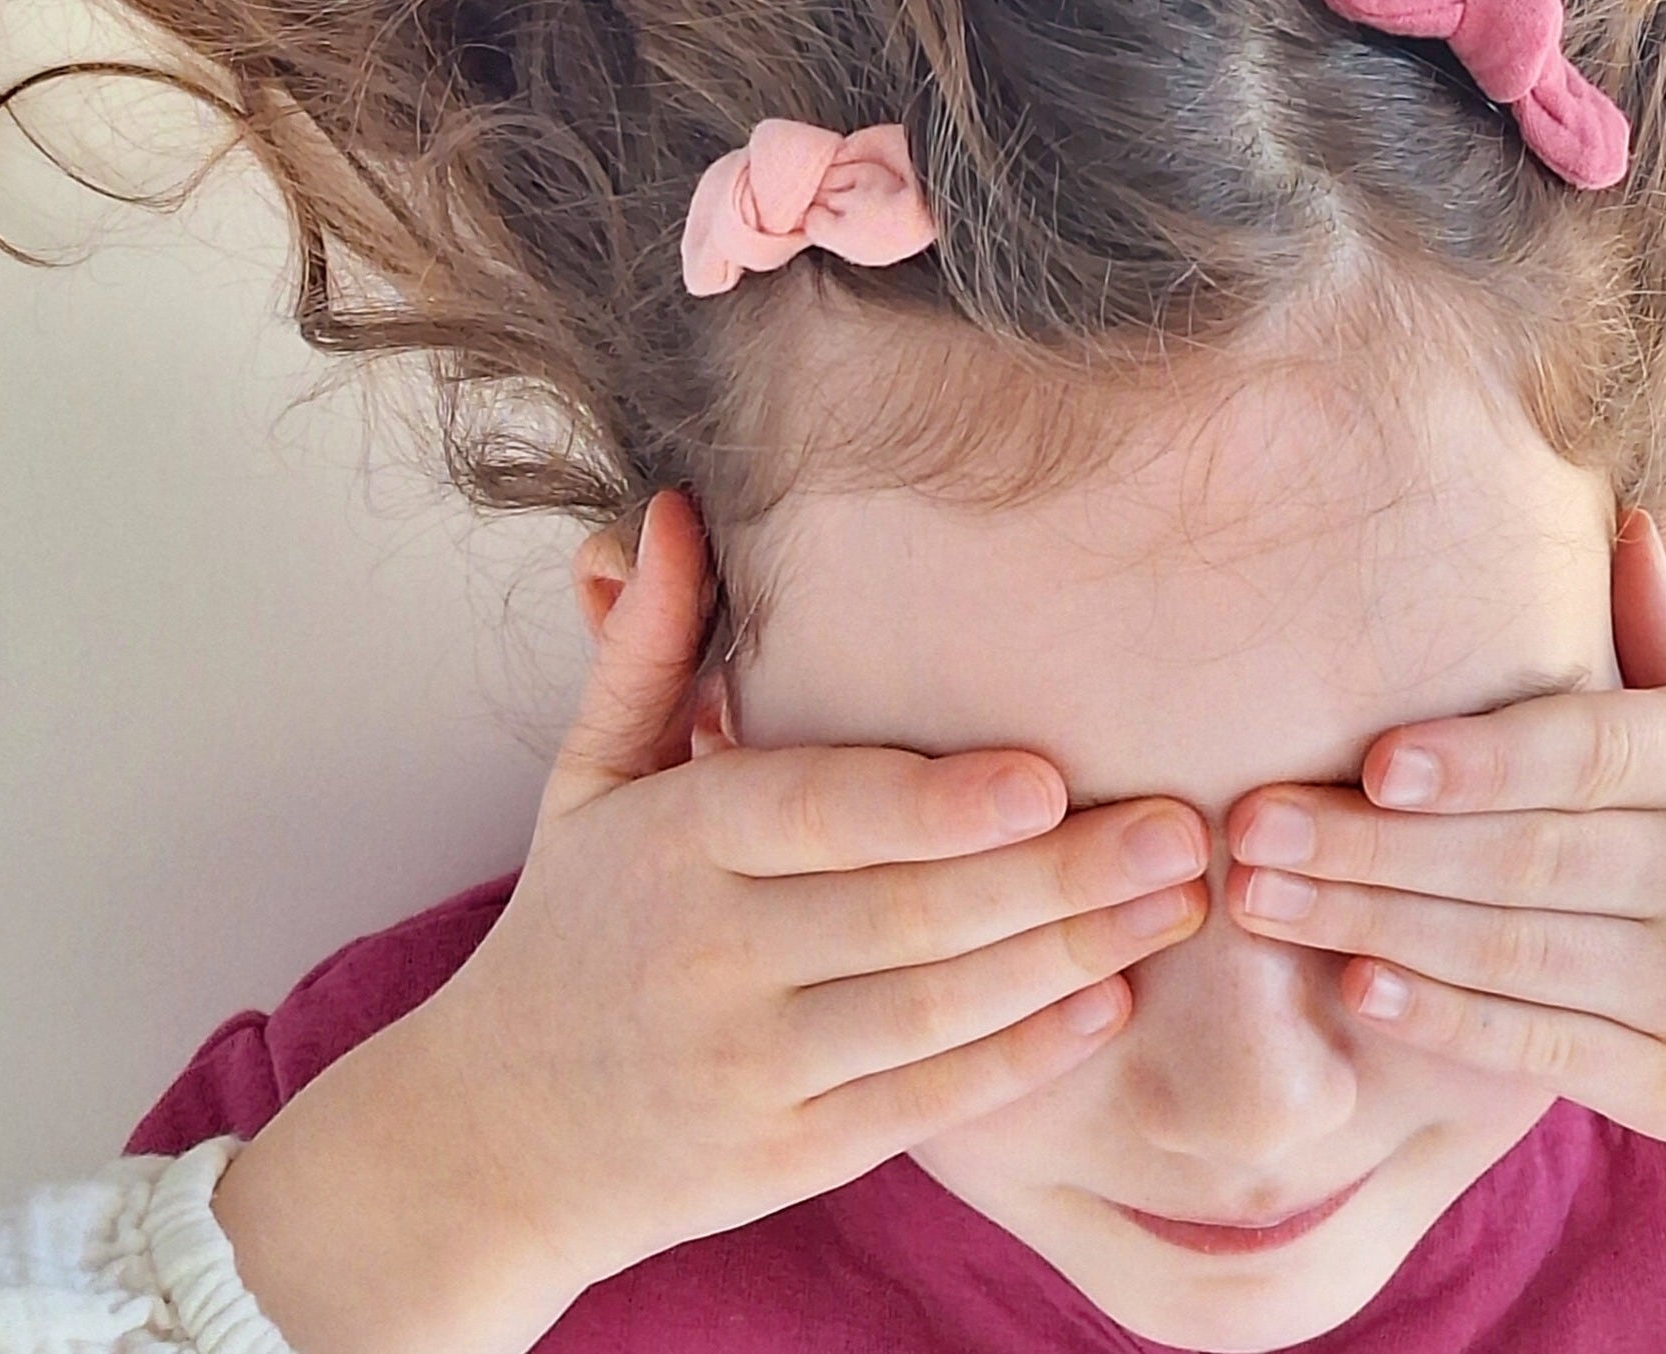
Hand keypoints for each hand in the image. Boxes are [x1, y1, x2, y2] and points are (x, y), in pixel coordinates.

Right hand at [213, 491, 1209, 1353]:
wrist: (488, 1140)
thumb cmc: (571, 925)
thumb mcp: (588, 779)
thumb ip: (648, 646)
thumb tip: (681, 506)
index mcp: (670, 844)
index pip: (819, 816)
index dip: (937, 806)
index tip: (1049, 776)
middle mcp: (709, 958)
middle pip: (909, 917)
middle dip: (1059, 877)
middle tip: (1178, 830)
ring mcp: (749, 1068)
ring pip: (937, 1012)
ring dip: (1071, 957)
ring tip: (1176, 904)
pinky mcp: (784, 1159)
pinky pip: (925, 1105)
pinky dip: (1022, 1056)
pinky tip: (1106, 1002)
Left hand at [1225, 506, 1665, 1229]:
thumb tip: (1621, 509)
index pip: (1591, 750)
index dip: (1481, 755)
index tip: (1371, 754)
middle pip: (1522, 855)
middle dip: (1369, 845)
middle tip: (1242, 824)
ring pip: (1516, 950)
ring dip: (1373, 923)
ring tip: (1256, 895)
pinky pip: (1552, 1049)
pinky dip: (1452, 1019)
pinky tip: (1360, 987)